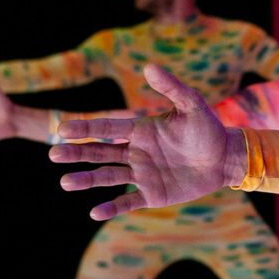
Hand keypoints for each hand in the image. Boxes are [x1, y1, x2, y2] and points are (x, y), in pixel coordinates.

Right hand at [49, 64, 242, 219]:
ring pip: (108, 177)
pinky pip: (128, 201)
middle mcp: (135, 152)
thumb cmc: (207, 128)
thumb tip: (149, 66)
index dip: (85, 129)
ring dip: (86, 180)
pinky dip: (112, 207)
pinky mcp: (153, 194)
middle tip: (53, 154)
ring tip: (65, 183)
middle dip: (76, 154)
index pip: (106, 129)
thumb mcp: (191, 105)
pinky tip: (94, 212)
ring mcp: (142, 174)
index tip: (62, 129)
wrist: (224, 157)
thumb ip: (171, 88)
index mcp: (139, 131)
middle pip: (100, 153)